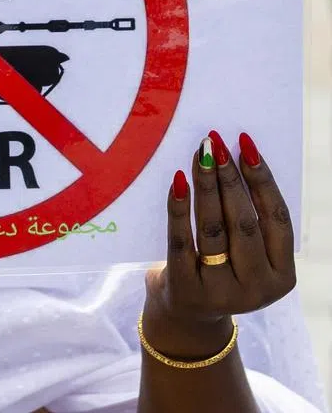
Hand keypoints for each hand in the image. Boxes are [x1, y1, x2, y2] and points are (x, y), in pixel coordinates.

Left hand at [144, 131, 296, 355]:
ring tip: (199, 155)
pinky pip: (181, 241)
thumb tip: (237, 157)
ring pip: (214, 229)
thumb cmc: (220, 270)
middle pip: (244, 223)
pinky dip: (179, 209)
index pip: (277, 219)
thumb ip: (250, 220)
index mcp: (283, 276)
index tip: (246, 145)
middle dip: (230, 179)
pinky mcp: (186, 289)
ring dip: (206, 187)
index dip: (263, 180)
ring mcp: (221, 292)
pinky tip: (177, 182)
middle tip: (216, 145)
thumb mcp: (247, 255)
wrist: (186, 316)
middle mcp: (257, 288)